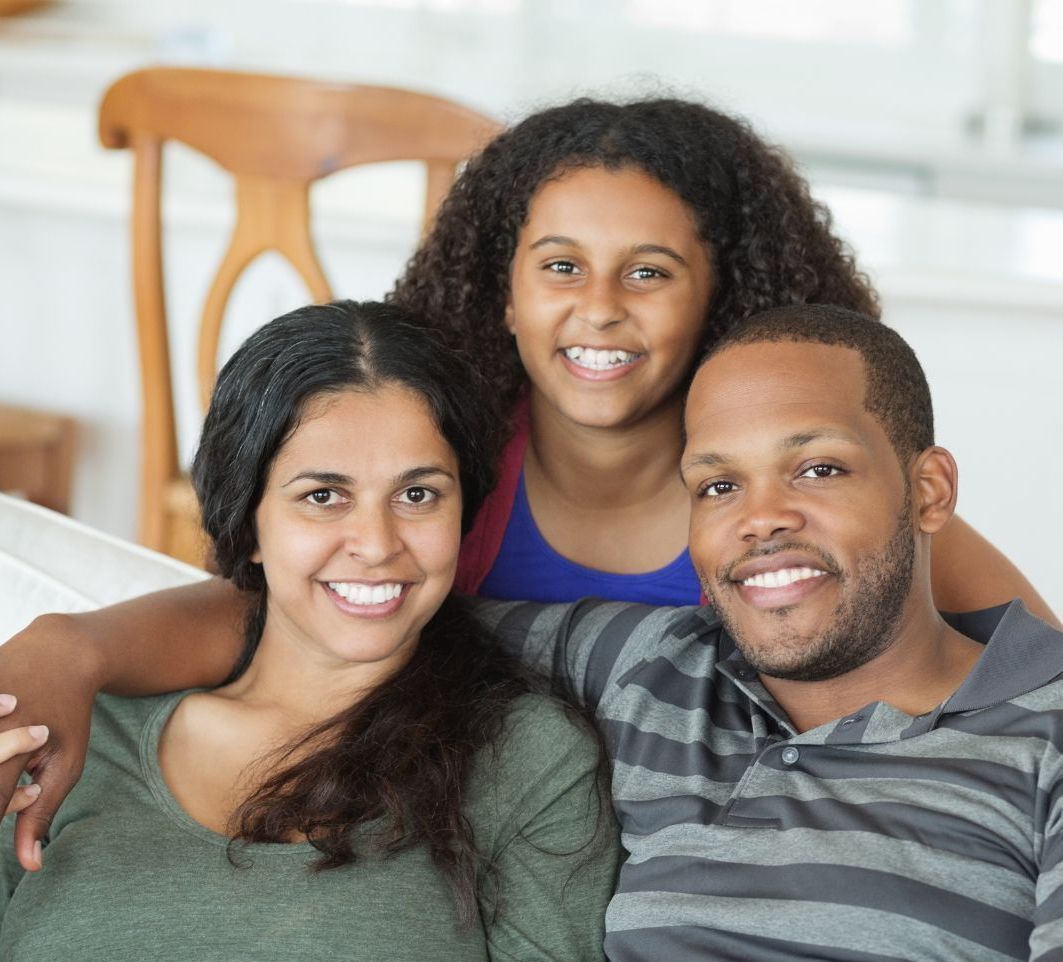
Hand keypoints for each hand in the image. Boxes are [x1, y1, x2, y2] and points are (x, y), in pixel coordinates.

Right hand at [0, 613, 98, 871]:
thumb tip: (31, 865)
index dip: (2, 809)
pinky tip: (8, 712)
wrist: (62, 652)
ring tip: (22, 740)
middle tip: (21, 764)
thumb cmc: (69, 715)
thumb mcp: (66, 763)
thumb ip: (41, 814)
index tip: (14, 801)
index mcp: (15, 748)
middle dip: (0, 783)